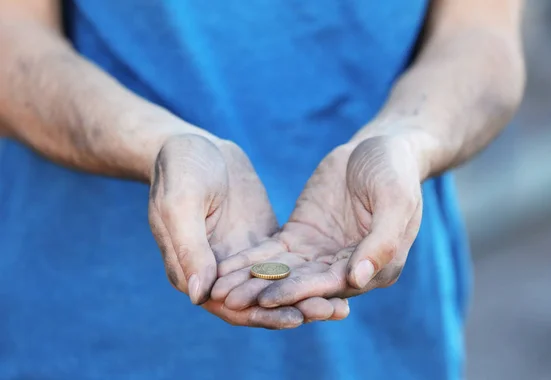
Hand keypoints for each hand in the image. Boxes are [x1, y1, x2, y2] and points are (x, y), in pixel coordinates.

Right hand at [148, 133, 348, 327]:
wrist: (191, 144)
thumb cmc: (179, 170)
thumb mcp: (180, 204)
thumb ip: (189, 248)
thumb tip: (200, 296)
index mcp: (192, 273)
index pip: (231, 307)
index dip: (264, 314)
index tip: (297, 318)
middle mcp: (218, 273)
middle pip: (261, 301)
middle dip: (297, 309)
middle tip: (335, 311)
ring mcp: (241, 258)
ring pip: (277, 285)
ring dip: (307, 295)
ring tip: (343, 304)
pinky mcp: (260, 241)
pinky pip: (286, 263)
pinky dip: (308, 272)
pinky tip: (337, 273)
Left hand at [214, 134, 423, 308]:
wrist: (379, 146)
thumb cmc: (395, 172)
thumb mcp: (395, 200)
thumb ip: (381, 241)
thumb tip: (358, 279)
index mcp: (375, 267)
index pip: (332, 286)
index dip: (299, 293)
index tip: (267, 299)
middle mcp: (345, 268)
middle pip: (302, 286)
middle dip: (266, 294)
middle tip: (230, 302)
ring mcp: (321, 253)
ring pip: (283, 273)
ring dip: (252, 283)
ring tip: (218, 290)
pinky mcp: (301, 236)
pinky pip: (273, 253)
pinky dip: (250, 261)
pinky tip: (224, 267)